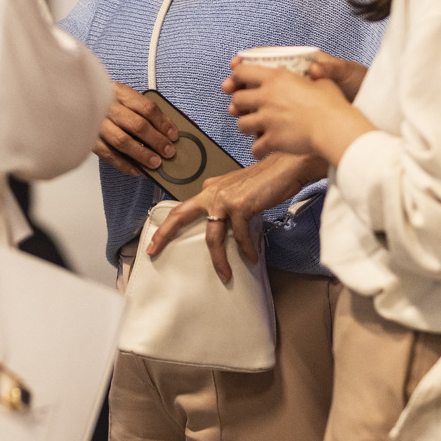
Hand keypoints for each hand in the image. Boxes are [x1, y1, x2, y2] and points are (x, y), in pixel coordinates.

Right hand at [93, 82, 177, 176]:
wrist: (74, 99)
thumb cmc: (105, 100)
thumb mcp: (124, 96)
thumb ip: (145, 110)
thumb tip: (170, 126)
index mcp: (120, 92)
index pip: (147, 108)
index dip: (163, 123)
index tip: (173, 135)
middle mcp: (108, 106)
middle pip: (137, 125)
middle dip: (156, 141)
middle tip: (168, 152)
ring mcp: (97, 123)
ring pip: (123, 141)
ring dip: (142, 154)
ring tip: (155, 163)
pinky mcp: (89, 138)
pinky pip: (108, 154)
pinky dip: (124, 164)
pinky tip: (136, 169)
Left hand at [144, 154, 324, 283]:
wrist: (287, 165)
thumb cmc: (268, 178)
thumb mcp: (239, 186)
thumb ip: (226, 199)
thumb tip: (223, 219)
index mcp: (210, 188)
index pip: (184, 208)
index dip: (169, 225)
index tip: (157, 240)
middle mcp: (212, 192)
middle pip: (181, 215)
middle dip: (164, 234)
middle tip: (153, 250)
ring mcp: (224, 199)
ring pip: (212, 237)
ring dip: (219, 260)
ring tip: (225, 275)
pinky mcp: (240, 206)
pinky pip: (239, 237)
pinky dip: (246, 249)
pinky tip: (251, 258)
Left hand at [226, 58, 374, 165]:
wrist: (335, 127)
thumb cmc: (332, 104)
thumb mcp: (321, 81)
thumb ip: (310, 76)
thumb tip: (314, 70)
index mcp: (276, 78)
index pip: (242, 71)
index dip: (237, 76)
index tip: (238, 81)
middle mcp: (267, 97)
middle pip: (237, 99)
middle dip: (240, 104)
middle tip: (247, 108)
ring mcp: (267, 119)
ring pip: (241, 124)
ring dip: (247, 126)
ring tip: (255, 129)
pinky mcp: (272, 140)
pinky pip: (255, 148)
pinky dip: (258, 150)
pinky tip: (263, 149)